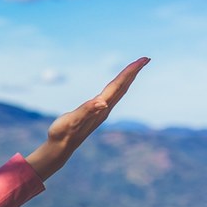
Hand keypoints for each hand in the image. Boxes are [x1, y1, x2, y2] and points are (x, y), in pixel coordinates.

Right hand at [25, 57, 149, 180]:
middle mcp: (105, 108)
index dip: (129, 72)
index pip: (118, 85)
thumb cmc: (64, 133)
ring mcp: (102, 111)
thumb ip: (87, 110)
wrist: (61, 148)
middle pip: (123, 87)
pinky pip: (112, 95)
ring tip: (134, 69)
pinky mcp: (97, 113)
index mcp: (101, 106)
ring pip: (119, 91)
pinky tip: (116, 86)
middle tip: (145, 59)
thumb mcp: (73, 120)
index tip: (142, 60)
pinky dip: (118, 86)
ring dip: (127, 79)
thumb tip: (103, 102)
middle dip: (133, 72)